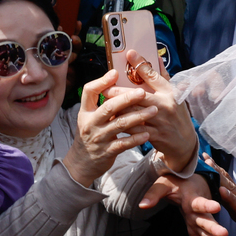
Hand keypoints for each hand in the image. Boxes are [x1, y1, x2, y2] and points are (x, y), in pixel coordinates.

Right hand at [62, 71, 152, 185]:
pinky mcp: (107, 151)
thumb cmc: (91, 135)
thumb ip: (102, 103)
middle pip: (109, 107)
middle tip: (143, 92)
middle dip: (127, 98)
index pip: (89, 91)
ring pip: (120, 124)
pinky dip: (136, 138)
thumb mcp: (90, 117)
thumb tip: (116, 81)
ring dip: (138, 116)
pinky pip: (124, 143)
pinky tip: (147, 133)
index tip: (115, 73)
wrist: (81, 163)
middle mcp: (91, 123)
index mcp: (86, 111)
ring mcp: (99, 138)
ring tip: (153, 111)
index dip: (101, 81)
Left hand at [102, 50, 197, 172]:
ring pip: (132, 112)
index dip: (141, 64)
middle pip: (138, 95)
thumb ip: (163, 77)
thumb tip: (156, 57)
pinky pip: (133, 128)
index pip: (154, 75)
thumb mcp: (175, 95)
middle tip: (105, 87)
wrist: (184, 142)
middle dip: (119, 91)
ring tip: (106, 103)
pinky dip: (121, 123)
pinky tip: (112, 119)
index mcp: (170, 93)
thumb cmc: (177, 114)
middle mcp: (165, 105)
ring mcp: (159, 121)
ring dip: (118, 107)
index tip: (129, 54)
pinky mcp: (153, 134)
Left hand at [139, 172, 230, 235]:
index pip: (199, 202)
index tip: (217, 207)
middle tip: (224, 234)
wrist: (188, 180)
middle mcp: (197, 211)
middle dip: (214, 228)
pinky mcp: (195, 226)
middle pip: (206, 219)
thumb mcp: (163, 184)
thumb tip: (142, 206)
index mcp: (191, 199)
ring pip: (206, 231)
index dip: (207, 205)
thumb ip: (153, 194)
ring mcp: (197, 220)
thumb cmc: (176, 181)